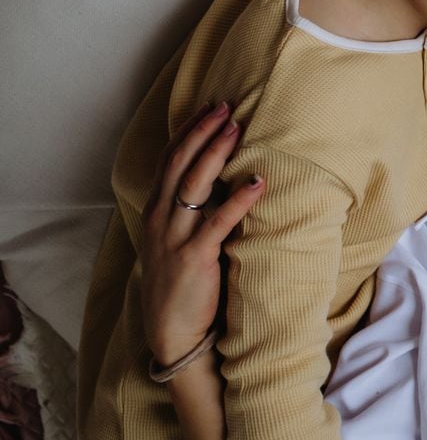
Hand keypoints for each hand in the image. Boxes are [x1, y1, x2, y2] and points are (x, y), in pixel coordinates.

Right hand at [138, 104, 264, 365]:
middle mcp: (160, 221)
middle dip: (202, 132)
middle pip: (179, 164)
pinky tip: (256, 181)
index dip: (188, 132)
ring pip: (193, 185)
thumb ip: (193, 212)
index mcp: (156, 214)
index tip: (209, 107)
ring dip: (215, 153)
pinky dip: (237, 199)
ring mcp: (174, 239)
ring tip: (236, 128)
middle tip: (225, 106)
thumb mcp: (181, 241)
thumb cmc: (185, 285)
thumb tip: (222, 180)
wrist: (174, 333)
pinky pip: (217, 222)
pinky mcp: (194, 258)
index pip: (169, 162)